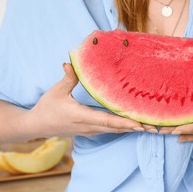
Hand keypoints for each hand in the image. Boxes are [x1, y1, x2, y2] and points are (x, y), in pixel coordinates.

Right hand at [26, 63, 145, 136]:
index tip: (141, 124)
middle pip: (117, 128)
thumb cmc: (47, 108)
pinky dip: (123, 127)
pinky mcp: (90, 130)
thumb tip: (71, 61)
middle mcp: (90, 126)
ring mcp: (91, 130)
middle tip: (155, 127)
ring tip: (150, 127)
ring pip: (115, 130)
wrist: (37, 126)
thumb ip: (68, 77)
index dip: (125, 123)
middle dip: (136, 128)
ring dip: (132, 129)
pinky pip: (110, 130)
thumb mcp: (57, 91)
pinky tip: (134, 124)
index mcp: (82, 116)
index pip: (108, 121)